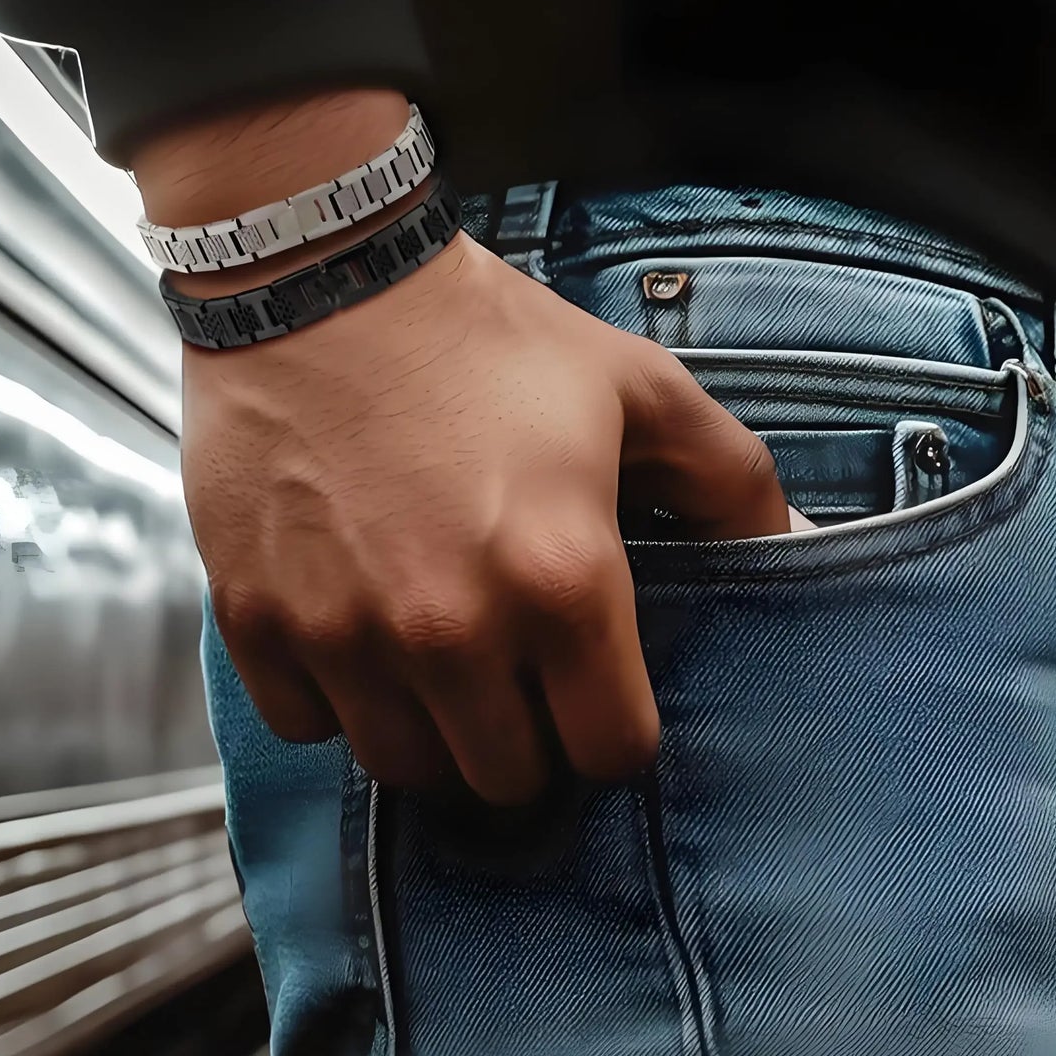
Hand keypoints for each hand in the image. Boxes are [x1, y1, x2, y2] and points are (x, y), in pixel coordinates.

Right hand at [179, 228, 787, 803]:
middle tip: (518, 676)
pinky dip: (336, 696)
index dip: (614, 729)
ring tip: (440, 658)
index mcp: (561, 580)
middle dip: (525, 739)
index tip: (597, 691)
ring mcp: (344, 633)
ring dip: (433, 730)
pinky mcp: (257, 620)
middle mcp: (451, 628)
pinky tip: (357, 628)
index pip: (610, 753)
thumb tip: (798, 550)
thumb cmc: (485, 337)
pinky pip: (307, 724)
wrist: (323, 276)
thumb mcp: (639, 388)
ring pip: (405, 767)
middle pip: (506, 780)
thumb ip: (733, 481)